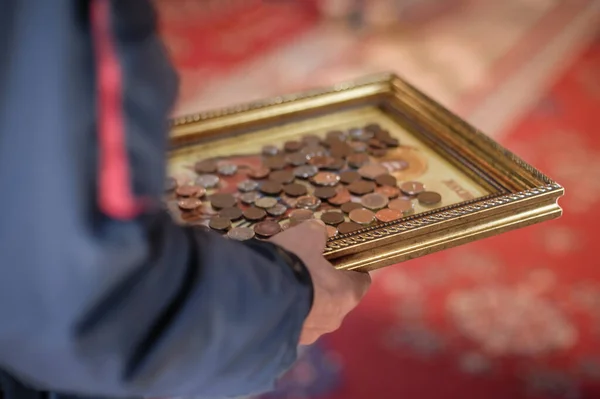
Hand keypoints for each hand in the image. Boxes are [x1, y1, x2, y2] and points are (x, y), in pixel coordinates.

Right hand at [271, 219, 370, 344]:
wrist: (256, 296)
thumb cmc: (293, 263)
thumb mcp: (306, 235)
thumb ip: (317, 233)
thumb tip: (317, 232)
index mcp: (348, 293)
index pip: (361, 280)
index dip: (349, 267)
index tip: (335, 257)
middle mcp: (335, 318)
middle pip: (336, 298)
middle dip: (323, 284)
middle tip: (305, 267)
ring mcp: (311, 333)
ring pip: (313, 314)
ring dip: (303, 300)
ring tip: (283, 283)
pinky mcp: (288, 340)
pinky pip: (291, 323)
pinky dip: (285, 312)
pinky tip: (271, 298)